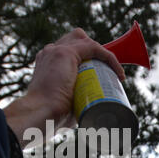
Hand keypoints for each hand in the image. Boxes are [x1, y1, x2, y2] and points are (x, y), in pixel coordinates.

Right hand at [4, 28, 124, 148]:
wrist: (40, 113)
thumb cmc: (49, 116)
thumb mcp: (64, 106)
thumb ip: (74, 105)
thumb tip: (88, 114)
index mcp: (46, 62)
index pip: (70, 52)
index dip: (87, 60)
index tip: (101, 76)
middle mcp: (49, 52)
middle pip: (77, 41)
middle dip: (94, 54)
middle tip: (107, 74)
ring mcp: (57, 50)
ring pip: (86, 41)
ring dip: (101, 54)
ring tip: (113, 72)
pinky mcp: (67, 52)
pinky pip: (95, 48)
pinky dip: (109, 58)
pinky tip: (118, 73)